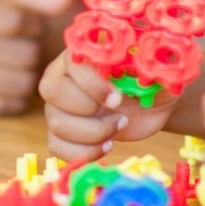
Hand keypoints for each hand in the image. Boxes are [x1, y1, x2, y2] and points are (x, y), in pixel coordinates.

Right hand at [0, 0, 76, 115]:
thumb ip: (38, 3)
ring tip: (18, 68)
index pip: (17, 20)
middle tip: (25, 51)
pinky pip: (8, 105)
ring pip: (21, 83)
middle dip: (33, 53)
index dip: (34, 26)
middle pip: (24, 55)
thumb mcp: (6, 6)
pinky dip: (16, 98)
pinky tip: (7, 86)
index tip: (32, 28)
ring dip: (28, 77)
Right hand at [40, 49, 178, 162]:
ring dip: (93, 133)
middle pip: (50, 91)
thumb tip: (145, 66)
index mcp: (83, 53)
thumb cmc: (150, 82)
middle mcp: (63, 76)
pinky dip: (84, 152)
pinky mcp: (62, 132)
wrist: (151, 105)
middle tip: (119, 112)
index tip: (118, 99)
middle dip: (88, 108)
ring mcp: (58, 105)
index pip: (72, 64)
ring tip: (119, 125)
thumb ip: (147, 66)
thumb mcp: (154, 72)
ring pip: (56, 123)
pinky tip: (108, 145)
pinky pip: (56, 146)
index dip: (92, 84)